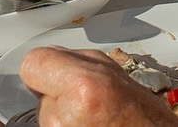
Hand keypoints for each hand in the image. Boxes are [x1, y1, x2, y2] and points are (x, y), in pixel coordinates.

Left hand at [20, 47, 177, 126]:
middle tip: (84, 99)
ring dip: (61, 112)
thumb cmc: (144, 118)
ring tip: (92, 116)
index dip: (43, 68)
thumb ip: (78, 62)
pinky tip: (89, 125)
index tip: (51, 73)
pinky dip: (65, 124)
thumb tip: (52, 58)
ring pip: (45, 111)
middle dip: (55, 91)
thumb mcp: (113, 74)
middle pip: (39, 88)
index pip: (33, 63)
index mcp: (82, 84)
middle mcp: (66, 112)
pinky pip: (53, 125)